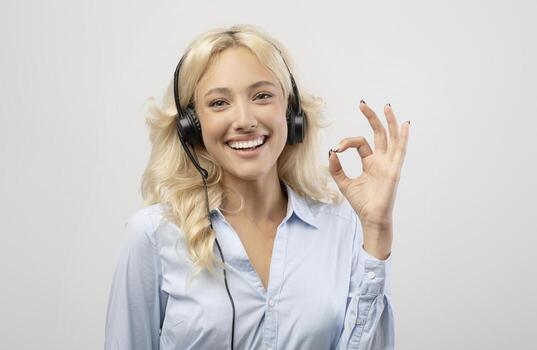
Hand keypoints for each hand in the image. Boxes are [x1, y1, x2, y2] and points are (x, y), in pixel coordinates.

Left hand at [328, 100, 409, 231]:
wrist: (370, 218)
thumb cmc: (362, 203)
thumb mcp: (344, 183)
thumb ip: (336, 168)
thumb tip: (331, 152)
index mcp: (371, 162)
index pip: (360, 142)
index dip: (346, 142)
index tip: (336, 148)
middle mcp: (382, 160)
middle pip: (379, 133)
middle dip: (371, 117)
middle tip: (362, 104)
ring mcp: (389, 164)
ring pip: (392, 138)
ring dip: (390, 121)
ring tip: (387, 106)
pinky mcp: (394, 171)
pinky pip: (400, 151)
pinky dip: (403, 138)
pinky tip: (405, 125)